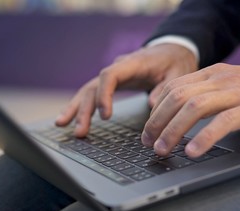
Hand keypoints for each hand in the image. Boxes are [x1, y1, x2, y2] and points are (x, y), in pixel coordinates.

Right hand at [55, 44, 196, 136]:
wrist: (170, 51)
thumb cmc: (174, 62)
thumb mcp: (177, 73)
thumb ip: (165, 88)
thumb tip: (151, 105)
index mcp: (133, 63)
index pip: (110, 75)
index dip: (104, 95)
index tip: (105, 115)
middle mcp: (117, 68)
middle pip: (94, 86)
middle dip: (84, 109)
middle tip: (80, 131)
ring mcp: (112, 76)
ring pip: (88, 90)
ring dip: (76, 108)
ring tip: (61, 125)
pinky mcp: (111, 83)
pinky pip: (92, 94)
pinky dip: (80, 106)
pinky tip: (68, 118)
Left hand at [141, 61, 239, 157]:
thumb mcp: (233, 87)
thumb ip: (208, 94)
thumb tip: (181, 114)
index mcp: (213, 74)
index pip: (173, 87)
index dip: (155, 109)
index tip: (148, 129)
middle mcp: (221, 79)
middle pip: (177, 97)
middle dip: (157, 122)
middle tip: (148, 143)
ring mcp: (237, 92)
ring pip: (194, 108)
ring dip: (173, 130)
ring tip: (163, 150)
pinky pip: (223, 121)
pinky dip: (204, 137)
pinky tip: (194, 152)